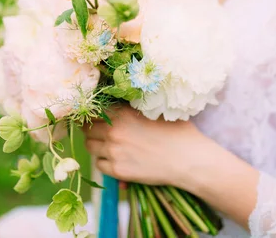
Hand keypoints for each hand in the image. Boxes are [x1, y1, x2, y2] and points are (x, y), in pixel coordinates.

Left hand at [83, 106, 211, 187]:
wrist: (188, 159)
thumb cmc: (177, 132)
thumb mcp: (156, 111)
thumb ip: (133, 108)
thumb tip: (119, 104)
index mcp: (122, 113)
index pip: (93, 110)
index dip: (93, 114)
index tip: (96, 117)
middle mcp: (114, 131)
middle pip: (87, 129)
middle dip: (92, 130)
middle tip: (101, 132)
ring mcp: (114, 152)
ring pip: (90, 147)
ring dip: (96, 145)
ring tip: (109, 146)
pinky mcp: (118, 170)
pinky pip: (99, 165)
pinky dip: (104, 162)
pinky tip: (117, 159)